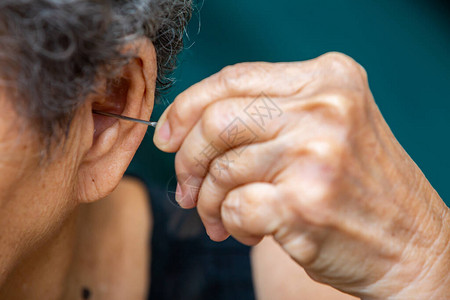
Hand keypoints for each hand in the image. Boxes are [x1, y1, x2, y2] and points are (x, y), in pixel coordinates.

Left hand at [154, 53, 448, 298]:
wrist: (412, 244)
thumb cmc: (357, 186)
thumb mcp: (326, 127)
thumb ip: (267, 115)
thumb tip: (187, 127)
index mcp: (328, 78)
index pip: (232, 79)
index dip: (188, 106)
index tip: (168, 135)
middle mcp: (325, 108)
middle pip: (217, 121)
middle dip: (187, 158)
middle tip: (186, 187)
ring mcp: (317, 154)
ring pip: (221, 170)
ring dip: (209, 200)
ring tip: (221, 216)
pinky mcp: (305, 203)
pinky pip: (235, 206)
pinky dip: (231, 223)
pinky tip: (248, 231)